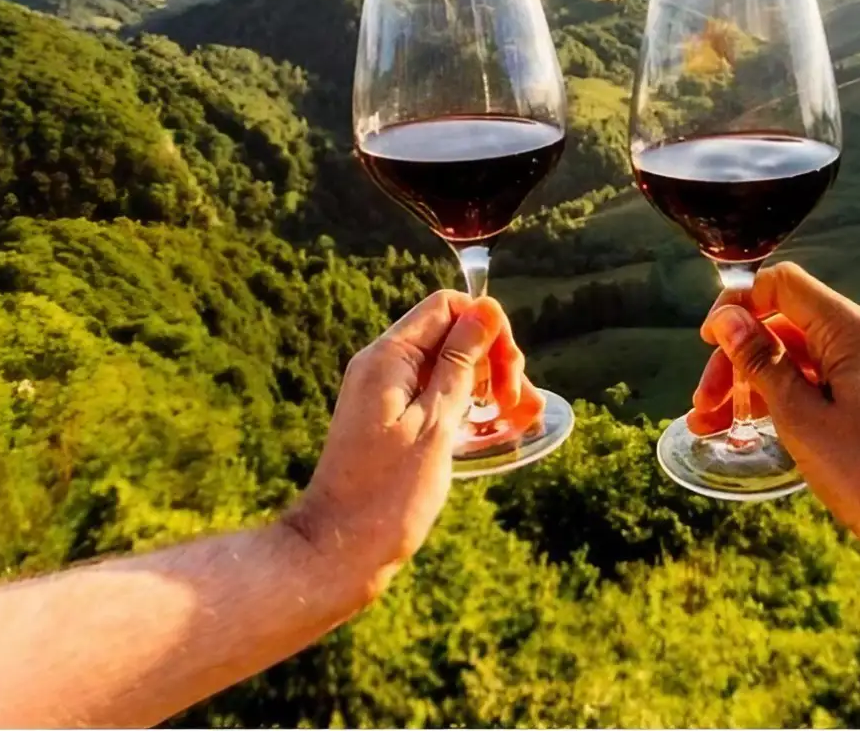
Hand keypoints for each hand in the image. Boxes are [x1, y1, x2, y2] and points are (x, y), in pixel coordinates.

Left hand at [279, 290, 537, 604]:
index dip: (486, 328)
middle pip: (452, 334)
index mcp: (389, 358)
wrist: (340, 553)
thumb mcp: (436, 423)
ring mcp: (387, 396)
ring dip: (488, 385)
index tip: (508, 372)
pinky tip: (498, 430)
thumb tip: (484, 309)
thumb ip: (460, 363)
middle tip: (513, 402)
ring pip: (450, 368)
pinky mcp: (393, 424)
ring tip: (519, 418)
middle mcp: (384, 368)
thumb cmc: (388, 494)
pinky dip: (468, 408)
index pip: (447, 307)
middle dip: (492, 359)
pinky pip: (438, 398)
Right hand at [687, 262, 859, 573]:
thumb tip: (729, 319)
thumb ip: (762, 363)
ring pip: (799, 360)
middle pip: (786, 326)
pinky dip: (785, 401)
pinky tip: (753, 430)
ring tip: (714, 426)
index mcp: (852, 331)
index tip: (707, 341)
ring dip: (754, 385)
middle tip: (703, 405)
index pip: (784, 286)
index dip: (739, 305)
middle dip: (737, 359)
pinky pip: (821, 385)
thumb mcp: (802, 417)